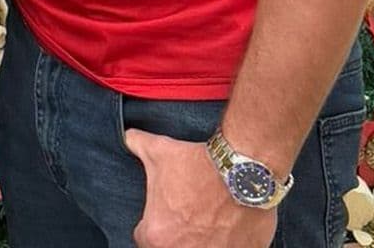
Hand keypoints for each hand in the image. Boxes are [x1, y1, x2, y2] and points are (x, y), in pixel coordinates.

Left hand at [124, 129, 276, 247]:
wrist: (245, 169)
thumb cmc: (200, 165)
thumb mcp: (159, 151)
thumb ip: (137, 145)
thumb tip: (129, 138)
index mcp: (156, 235)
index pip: (144, 238)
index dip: (156, 223)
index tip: (168, 213)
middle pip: (171, 247)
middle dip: (179, 236)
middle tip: (190, 217)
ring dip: (203, 241)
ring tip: (211, 222)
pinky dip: (231, 243)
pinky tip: (231, 225)